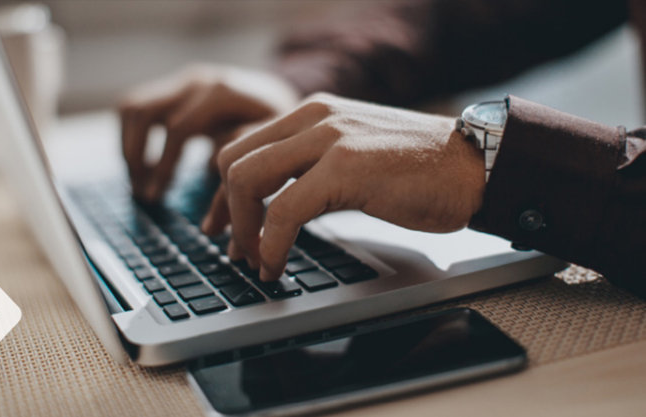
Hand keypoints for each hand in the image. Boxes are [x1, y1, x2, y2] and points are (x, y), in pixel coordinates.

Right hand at [118, 64, 298, 199]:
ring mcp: (183, 81)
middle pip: (143, 112)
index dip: (165, 167)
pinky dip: (131, 136)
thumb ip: (241, 179)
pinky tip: (146, 167)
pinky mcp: (174, 88)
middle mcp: (198, 81)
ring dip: (129, 146)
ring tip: (140, 184)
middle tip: (142, 194)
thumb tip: (210, 226)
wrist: (282, 98)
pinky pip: (135, 107)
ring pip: (132, 107)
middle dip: (137, 156)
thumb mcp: (272, 152)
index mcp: (222, 93)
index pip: (178, 129)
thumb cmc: (281, 130)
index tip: (155, 198)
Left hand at [202, 93, 484, 280]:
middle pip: (233, 160)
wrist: (474, 166)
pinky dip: (270, 244)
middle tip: (233, 248)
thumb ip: (313, 166)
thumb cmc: (420, 170)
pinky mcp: (345, 168)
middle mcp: (313, 117)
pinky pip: (283, 210)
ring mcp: (328, 139)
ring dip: (242, 229)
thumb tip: (275, 204)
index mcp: (313, 113)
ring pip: (247, 179)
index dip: (222, 192)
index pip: (243, 146)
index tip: (219, 225)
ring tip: (253, 260)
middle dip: (224, 211)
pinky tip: (275, 265)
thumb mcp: (353, 155)